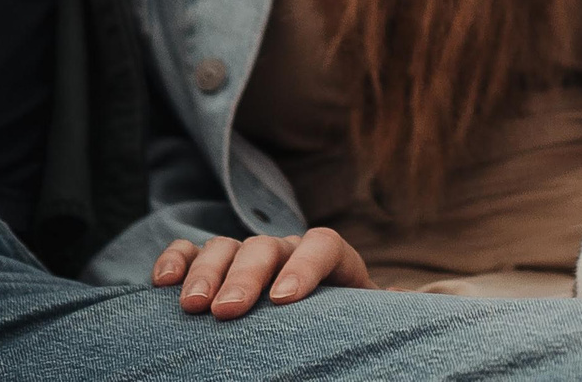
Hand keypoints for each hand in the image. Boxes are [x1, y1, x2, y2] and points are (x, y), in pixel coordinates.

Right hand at [152, 230, 371, 317]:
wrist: (320, 336)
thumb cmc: (343, 337)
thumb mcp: (363, 330)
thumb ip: (381, 326)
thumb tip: (420, 320)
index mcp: (333, 263)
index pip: (325, 244)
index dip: (305, 266)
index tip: (284, 302)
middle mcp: (289, 252)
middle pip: (268, 246)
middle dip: (247, 276)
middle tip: (227, 311)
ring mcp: (250, 256)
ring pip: (227, 245)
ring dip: (208, 272)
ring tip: (191, 306)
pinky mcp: (215, 268)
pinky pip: (192, 252)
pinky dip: (177, 260)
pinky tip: (161, 283)